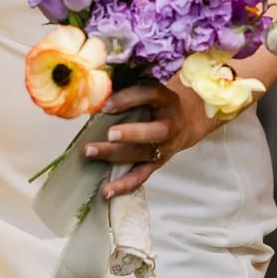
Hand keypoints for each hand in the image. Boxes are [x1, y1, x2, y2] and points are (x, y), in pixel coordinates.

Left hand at [87, 80, 225, 195]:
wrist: (186, 121)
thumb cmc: (158, 102)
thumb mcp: (150, 88)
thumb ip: (127, 86)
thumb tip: (95, 87)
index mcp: (167, 99)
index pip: (150, 95)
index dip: (129, 99)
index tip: (106, 104)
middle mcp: (169, 125)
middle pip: (154, 132)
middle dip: (132, 133)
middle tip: (110, 134)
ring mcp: (164, 147)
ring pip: (142, 154)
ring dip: (116, 155)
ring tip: (90, 152)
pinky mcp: (157, 163)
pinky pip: (141, 176)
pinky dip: (124, 185)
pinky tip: (106, 191)